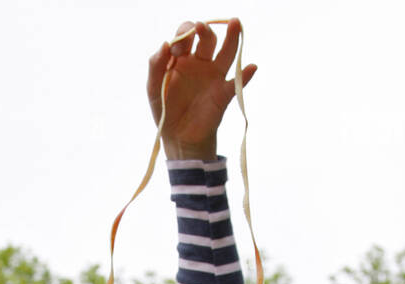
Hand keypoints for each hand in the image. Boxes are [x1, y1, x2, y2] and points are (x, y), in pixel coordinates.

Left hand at [147, 19, 256, 160]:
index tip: (176, 50)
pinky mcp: (223, 94)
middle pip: (207, 38)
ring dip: (232, 37)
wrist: (178, 139)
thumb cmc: (165, 111)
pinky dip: (245, 75)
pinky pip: (236, 83)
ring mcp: (214, 77)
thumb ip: (155, 65)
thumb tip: (166, 44)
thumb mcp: (153, 88)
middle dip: (204, 30)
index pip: (186, 35)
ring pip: (226, 52)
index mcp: (182, 58)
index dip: (183, 35)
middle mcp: (200, 63)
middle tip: (199, 28)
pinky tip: (251, 67)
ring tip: (235, 23)